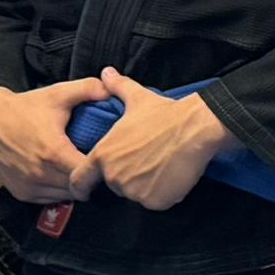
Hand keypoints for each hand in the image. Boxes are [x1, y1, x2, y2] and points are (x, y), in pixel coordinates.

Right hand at [0, 76, 103, 203]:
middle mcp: (40, 173)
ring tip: (80, 170)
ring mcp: (29, 186)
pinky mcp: (21, 193)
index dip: (100, 167)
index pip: (88, 173)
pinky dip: (58, 192)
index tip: (106, 158)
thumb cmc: (23, 108)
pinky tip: (62, 176)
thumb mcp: (57, 94)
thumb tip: (111, 88)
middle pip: (79, 188)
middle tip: (96, 165)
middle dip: (90, 177)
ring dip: (75, 187)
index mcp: (53, 152)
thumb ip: (88, 89)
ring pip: (65, 197)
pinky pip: (49, 200)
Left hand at [86, 66, 232, 209]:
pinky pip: (154, 201)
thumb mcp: (137, 98)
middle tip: (144, 161)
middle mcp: (114, 177)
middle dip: (126, 177)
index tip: (86, 188)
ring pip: (135, 194)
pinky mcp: (155, 201)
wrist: (194, 129)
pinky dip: (162, 193)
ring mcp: (134, 191)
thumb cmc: (164, 114)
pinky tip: (171, 175)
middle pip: (114, 185)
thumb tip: (107, 72)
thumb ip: (117, 88)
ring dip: (144, 186)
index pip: (79, 179)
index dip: (82, 184)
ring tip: (160, 166)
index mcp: (103, 155)